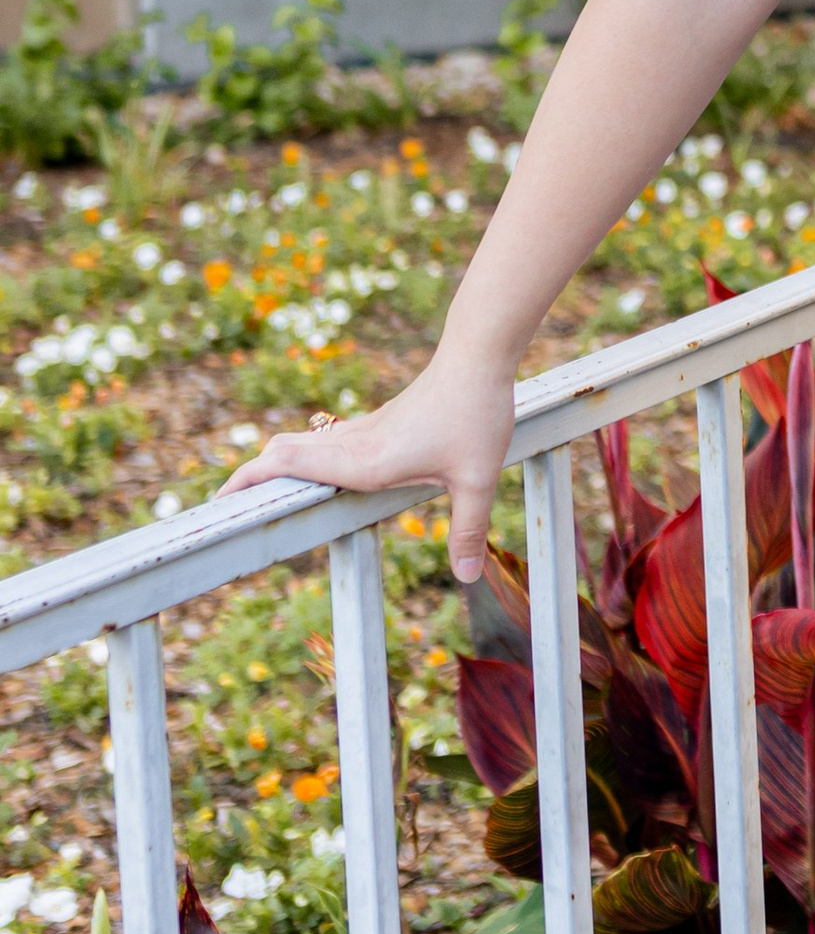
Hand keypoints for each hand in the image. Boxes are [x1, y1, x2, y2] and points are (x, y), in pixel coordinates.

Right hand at [218, 349, 518, 584]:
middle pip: (281, 455)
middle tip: (222, 508)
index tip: (217, 503)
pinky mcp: (376, 424)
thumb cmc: (476, 413)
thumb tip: (465, 578)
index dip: (247, 481)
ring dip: (273, 466)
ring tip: (255, 496)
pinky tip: (313, 473)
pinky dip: (302, 457)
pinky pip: (324, 442)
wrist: (477, 356)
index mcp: (364, 461)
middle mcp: (353, 445)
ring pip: (300, 444)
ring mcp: (362, 431)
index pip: (286, 466)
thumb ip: (467, 529)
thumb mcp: (478, 480)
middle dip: (248, 479)